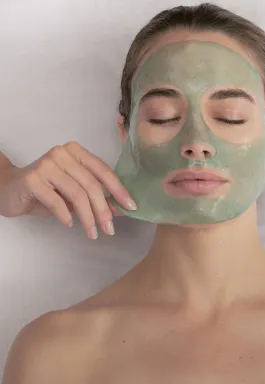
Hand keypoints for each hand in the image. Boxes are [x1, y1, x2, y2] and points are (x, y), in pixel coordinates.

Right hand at [0, 142, 135, 238]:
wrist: (9, 189)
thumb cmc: (47, 190)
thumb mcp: (74, 192)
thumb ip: (96, 196)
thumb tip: (121, 209)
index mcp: (77, 152)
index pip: (103, 171)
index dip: (119, 190)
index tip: (131, 207)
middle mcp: (62, 153)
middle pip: (91, 185)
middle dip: (104, 210)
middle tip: (109, 229)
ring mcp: (46, 164)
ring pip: (77, 194)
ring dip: (88, 217)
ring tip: (92, 233)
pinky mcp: (33, 179)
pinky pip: (57, 201)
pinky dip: (66, 215)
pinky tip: (70, 224)